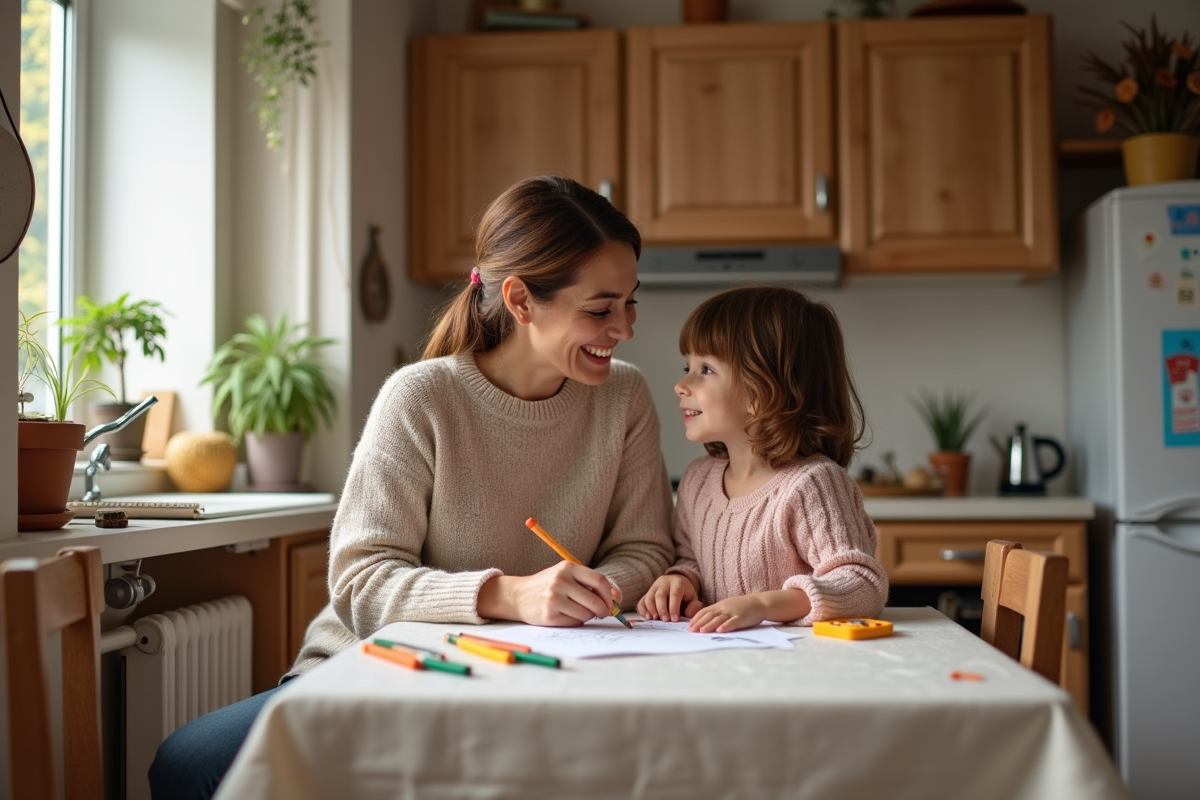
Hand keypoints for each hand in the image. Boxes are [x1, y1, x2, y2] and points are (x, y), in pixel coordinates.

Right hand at [479, 562, 617, 625]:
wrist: (517, 595)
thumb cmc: (546, 585)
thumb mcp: (565, 575)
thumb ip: (587, 583)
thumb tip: (615, 597)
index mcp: (567, 567)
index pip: (600, 581)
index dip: (610, 594)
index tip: (613, 602)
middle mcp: (561, 581)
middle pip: (595, 600)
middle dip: (603, 610)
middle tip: (603, 613)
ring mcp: (554, 599)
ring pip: (586, 614)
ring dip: (588, 616)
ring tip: (577, 610)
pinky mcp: (549, 615)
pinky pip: (575, 622)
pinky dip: (576, 621)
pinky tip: (566, 615)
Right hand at [637, 574, 702, 621]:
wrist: (676, 583)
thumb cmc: (685, 593)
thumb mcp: (693, 598)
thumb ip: (694, 606)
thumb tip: (689, 614)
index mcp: (677, 583)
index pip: (674, 594)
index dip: (674, 607)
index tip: (675, 619)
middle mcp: (664, 583)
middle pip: (660, 595)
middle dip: (662, 609)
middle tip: (666, 621)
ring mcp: (654, 587)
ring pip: (649, 597)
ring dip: (651, 610)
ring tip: (656, 619)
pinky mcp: (647, 593)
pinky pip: (642, 601)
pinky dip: (643, 610)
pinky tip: (648, 617)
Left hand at [688, 594, 768, 632]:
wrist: (759, 602)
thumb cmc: (742, 606)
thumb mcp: (727, 606)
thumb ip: (717, 612)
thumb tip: (704, 621)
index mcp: (720, 606)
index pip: (704, 611)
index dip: (696, 618)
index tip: (689, 626)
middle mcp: (724, 608)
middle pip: (709, 615)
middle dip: (699, 623)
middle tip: (691, 630)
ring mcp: (733, 612)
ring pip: (719, 619)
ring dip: (710, 625)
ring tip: (702, 631)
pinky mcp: (741, 617)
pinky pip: (733, 622)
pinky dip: (726, 626)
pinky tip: (720, 631)